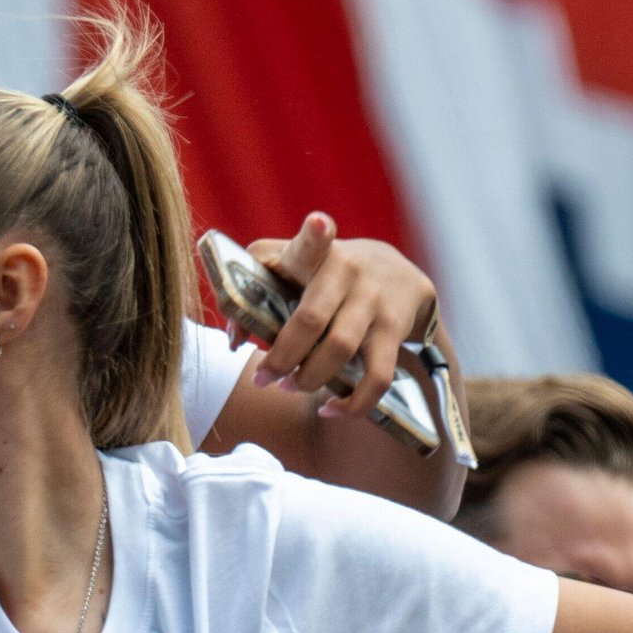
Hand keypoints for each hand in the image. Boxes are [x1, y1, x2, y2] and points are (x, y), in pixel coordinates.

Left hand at [243, 214, 436, 417]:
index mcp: (317, 254)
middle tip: (263, 379)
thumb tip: (234, 338)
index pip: (314, 241)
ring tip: (289, 388)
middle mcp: (348, 274)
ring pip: (340, 351)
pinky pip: (377, 377)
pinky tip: (331, 409)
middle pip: (312, 320)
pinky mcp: (395, 331)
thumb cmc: (326, 272)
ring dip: (309, 379)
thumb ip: (253, 286)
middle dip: (282, 358)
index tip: (319, 223)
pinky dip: (353, 402)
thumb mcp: (292, 261)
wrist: (397, 274)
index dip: (316, 233)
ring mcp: (374, 304)